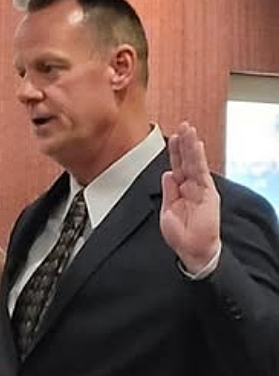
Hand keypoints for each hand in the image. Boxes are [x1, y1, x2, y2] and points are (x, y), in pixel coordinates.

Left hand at [160, 122, 220, 272]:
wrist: (192, 249)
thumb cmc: (181, 235)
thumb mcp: (167, 211)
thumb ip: (168, 192)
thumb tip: (167, 174)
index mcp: (178, 191)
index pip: (176, 167)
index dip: (174, 153)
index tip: (172, 138)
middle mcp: (190, 187)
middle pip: (186, 161)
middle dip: (184, 144)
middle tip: (182, 126)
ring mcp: (200, 189)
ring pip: (194, 163)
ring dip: (191, 146)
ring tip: (189, 130)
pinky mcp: (208, 194)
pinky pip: (202, 173)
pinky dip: (199, 159)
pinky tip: (197, 147)